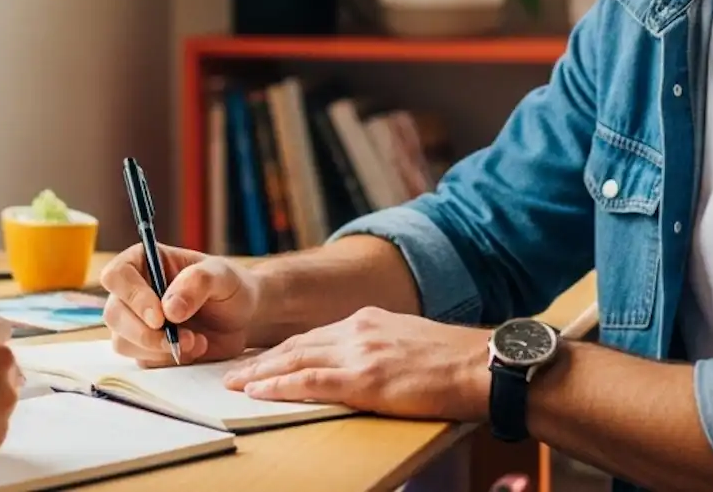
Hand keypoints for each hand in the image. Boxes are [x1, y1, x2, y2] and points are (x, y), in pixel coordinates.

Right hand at [99, 243, 258, 365]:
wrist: (242, 319)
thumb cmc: (229, 286)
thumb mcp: (221, 275)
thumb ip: (197, 283)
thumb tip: (168, 309)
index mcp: (144, 262)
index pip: (116, 275)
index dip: (132, 296)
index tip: (159, 316)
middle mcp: (134, 292)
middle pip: (114, 314)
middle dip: (145, 333)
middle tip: (182, 337)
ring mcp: (136, 322)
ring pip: (123, 342)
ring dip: (159, 349)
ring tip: (196, 341)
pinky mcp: (146, 348)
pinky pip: (142, 360)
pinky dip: (168, 360)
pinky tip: (195, 349)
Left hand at [220, 306, 491, 422]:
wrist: (482, 366)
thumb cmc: (456, 362)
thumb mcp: (411, 340)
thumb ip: (382, 345)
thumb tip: (367, 362)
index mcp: (369, 320)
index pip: (314, 335)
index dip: (282, 349)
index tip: (260, 359)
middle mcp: (359, 330)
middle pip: (296, 344)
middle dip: (261, 360)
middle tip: (231, 373)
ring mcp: (360, 353)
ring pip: (295, 360)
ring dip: (259, 373)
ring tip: (233, 385)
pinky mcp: (365, 380)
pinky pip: (310, 382)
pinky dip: (280, 386)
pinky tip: (258, 393)